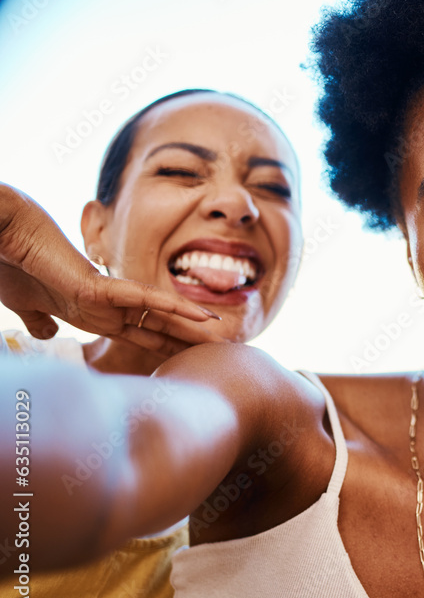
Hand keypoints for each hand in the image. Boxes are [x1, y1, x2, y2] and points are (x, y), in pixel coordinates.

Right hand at [0, 183, 219, 355]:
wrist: (2, 240)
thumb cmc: (12, 267)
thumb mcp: (27, 306)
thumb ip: (41, 321)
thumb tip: (47, 333)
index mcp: (97, 314)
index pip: (144, 334)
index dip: (170, 345)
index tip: (194, 357)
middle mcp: (108, 306)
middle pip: (161, 327)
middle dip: (191, 340)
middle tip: (226, 350)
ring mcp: (107, 297)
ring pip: (162, 314)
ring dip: (194, 326)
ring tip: (225, 336)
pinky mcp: (100, 288)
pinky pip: (144, 298)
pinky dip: (172, 306)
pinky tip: (199, 315)